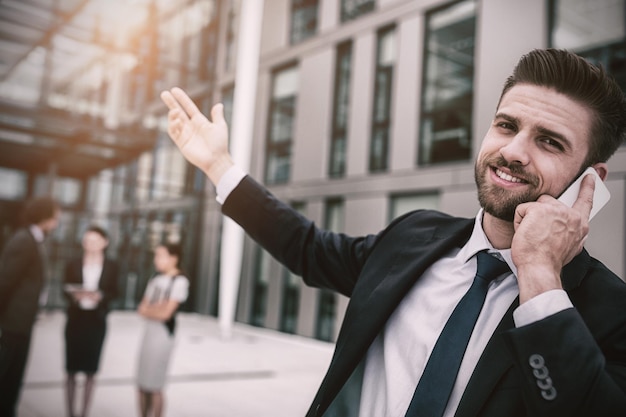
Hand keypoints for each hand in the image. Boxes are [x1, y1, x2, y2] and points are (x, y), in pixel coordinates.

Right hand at [160, 87, 232, 184]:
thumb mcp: (220, 126)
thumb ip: (217, 115)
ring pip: (174, 121)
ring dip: (172, 115)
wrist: (216, 159)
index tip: (174, 90)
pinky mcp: (181, 143)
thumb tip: (219, 104)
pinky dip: (173, 125)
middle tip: (163, 93)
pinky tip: (177, 122)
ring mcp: (185, 134)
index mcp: (200, 121)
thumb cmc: (220, 144)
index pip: (188, 107)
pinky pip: (173, 132)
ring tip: (175, 111)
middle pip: (178, 112)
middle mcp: (191, 127)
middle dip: (171, 103)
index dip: (182, 99)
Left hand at [511, 174, 594, 302]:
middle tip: (537, 234)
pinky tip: (524, 234)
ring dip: (528, 220)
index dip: (587, 188)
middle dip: (538, 216)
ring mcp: (556, 210)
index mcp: (580, 225)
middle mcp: (571, 215)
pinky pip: (522, 210)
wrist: (540, 267)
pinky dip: (518, 222)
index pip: (586, 202)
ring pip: (535, 206)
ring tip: (532, 236)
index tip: (589, 176)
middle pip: (548, 204)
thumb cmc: (549, 260)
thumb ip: (570, 232)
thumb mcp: (568, 246)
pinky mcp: (539, 209)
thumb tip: (567, 229)